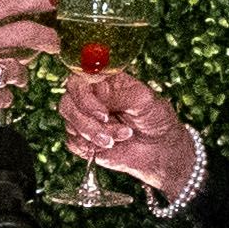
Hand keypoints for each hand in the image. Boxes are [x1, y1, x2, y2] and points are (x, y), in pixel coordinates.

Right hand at [56, 65, 203, 203]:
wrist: (160, 147)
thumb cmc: (155, 117)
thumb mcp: (145, 100)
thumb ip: (122, 95)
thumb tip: (101, 98)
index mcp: (102, 81)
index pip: (78, 80)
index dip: (83, 96)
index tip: (103, 113)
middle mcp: (89, 98)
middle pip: (67, 103)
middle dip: (87, 120)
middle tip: (108, 128)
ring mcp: (84, 119)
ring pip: (70, 124)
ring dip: (95, 134)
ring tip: (122, 136)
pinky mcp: (82, 140)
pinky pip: (73, 143)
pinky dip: (91, 147)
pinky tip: (111, 146)